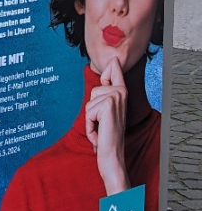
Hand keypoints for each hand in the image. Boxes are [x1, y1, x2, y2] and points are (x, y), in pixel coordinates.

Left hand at [85, 57, 130, 194]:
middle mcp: (121, 93)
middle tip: (104, 123)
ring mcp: (116, 98)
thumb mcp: (106, 113)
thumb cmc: (107, 135)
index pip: (115, 72)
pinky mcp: (107, 105)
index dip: (112, 64)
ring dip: (91, 119)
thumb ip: (105, 98)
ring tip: (102, 128)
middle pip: (94, 90)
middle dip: (92, 109)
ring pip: (90, 102)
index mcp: (121, 94)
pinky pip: (88, 112)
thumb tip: (103, 88)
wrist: (112, 154)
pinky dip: (90, 125)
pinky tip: (99, 133)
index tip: (113, 55)